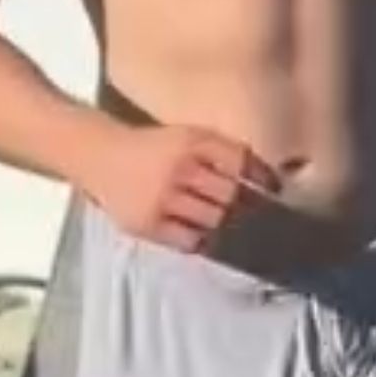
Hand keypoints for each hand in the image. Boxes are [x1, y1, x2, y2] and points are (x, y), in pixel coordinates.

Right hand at [88, 120, 283, 250]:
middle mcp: (179, 168)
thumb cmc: (154, 148)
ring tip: (232, 226)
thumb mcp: (188, 136)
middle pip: (231, 195)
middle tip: (258, 214)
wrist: (100, 155)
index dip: (262, 178)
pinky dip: (202, 240)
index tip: (275, 190)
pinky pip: (189, 240)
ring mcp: (163, 198)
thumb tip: (268, 180)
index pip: (240, 161)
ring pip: (214, 220)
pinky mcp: (148, 223)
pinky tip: (204, 234)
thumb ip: (223, 152)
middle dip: (247, 206)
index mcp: (192, 141)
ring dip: (227, 224)